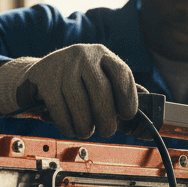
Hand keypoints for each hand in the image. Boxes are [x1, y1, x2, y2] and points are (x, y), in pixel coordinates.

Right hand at [0, 44, 138, 138]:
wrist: (39, 75)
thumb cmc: (78, 84)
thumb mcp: (101, 82)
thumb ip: (123, 97)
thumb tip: (148, 119)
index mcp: (103, 55)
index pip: (122, 73)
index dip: (128, 98)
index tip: (128, 115)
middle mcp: (84, 55)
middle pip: (101, 91)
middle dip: (106, 119)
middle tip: (106, 131)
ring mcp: (62, 65)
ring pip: (79, 102)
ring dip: (85, 125)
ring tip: (86, 131)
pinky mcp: (44, 77)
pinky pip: (59, 108)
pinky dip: (67, 125)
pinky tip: (71, 128)